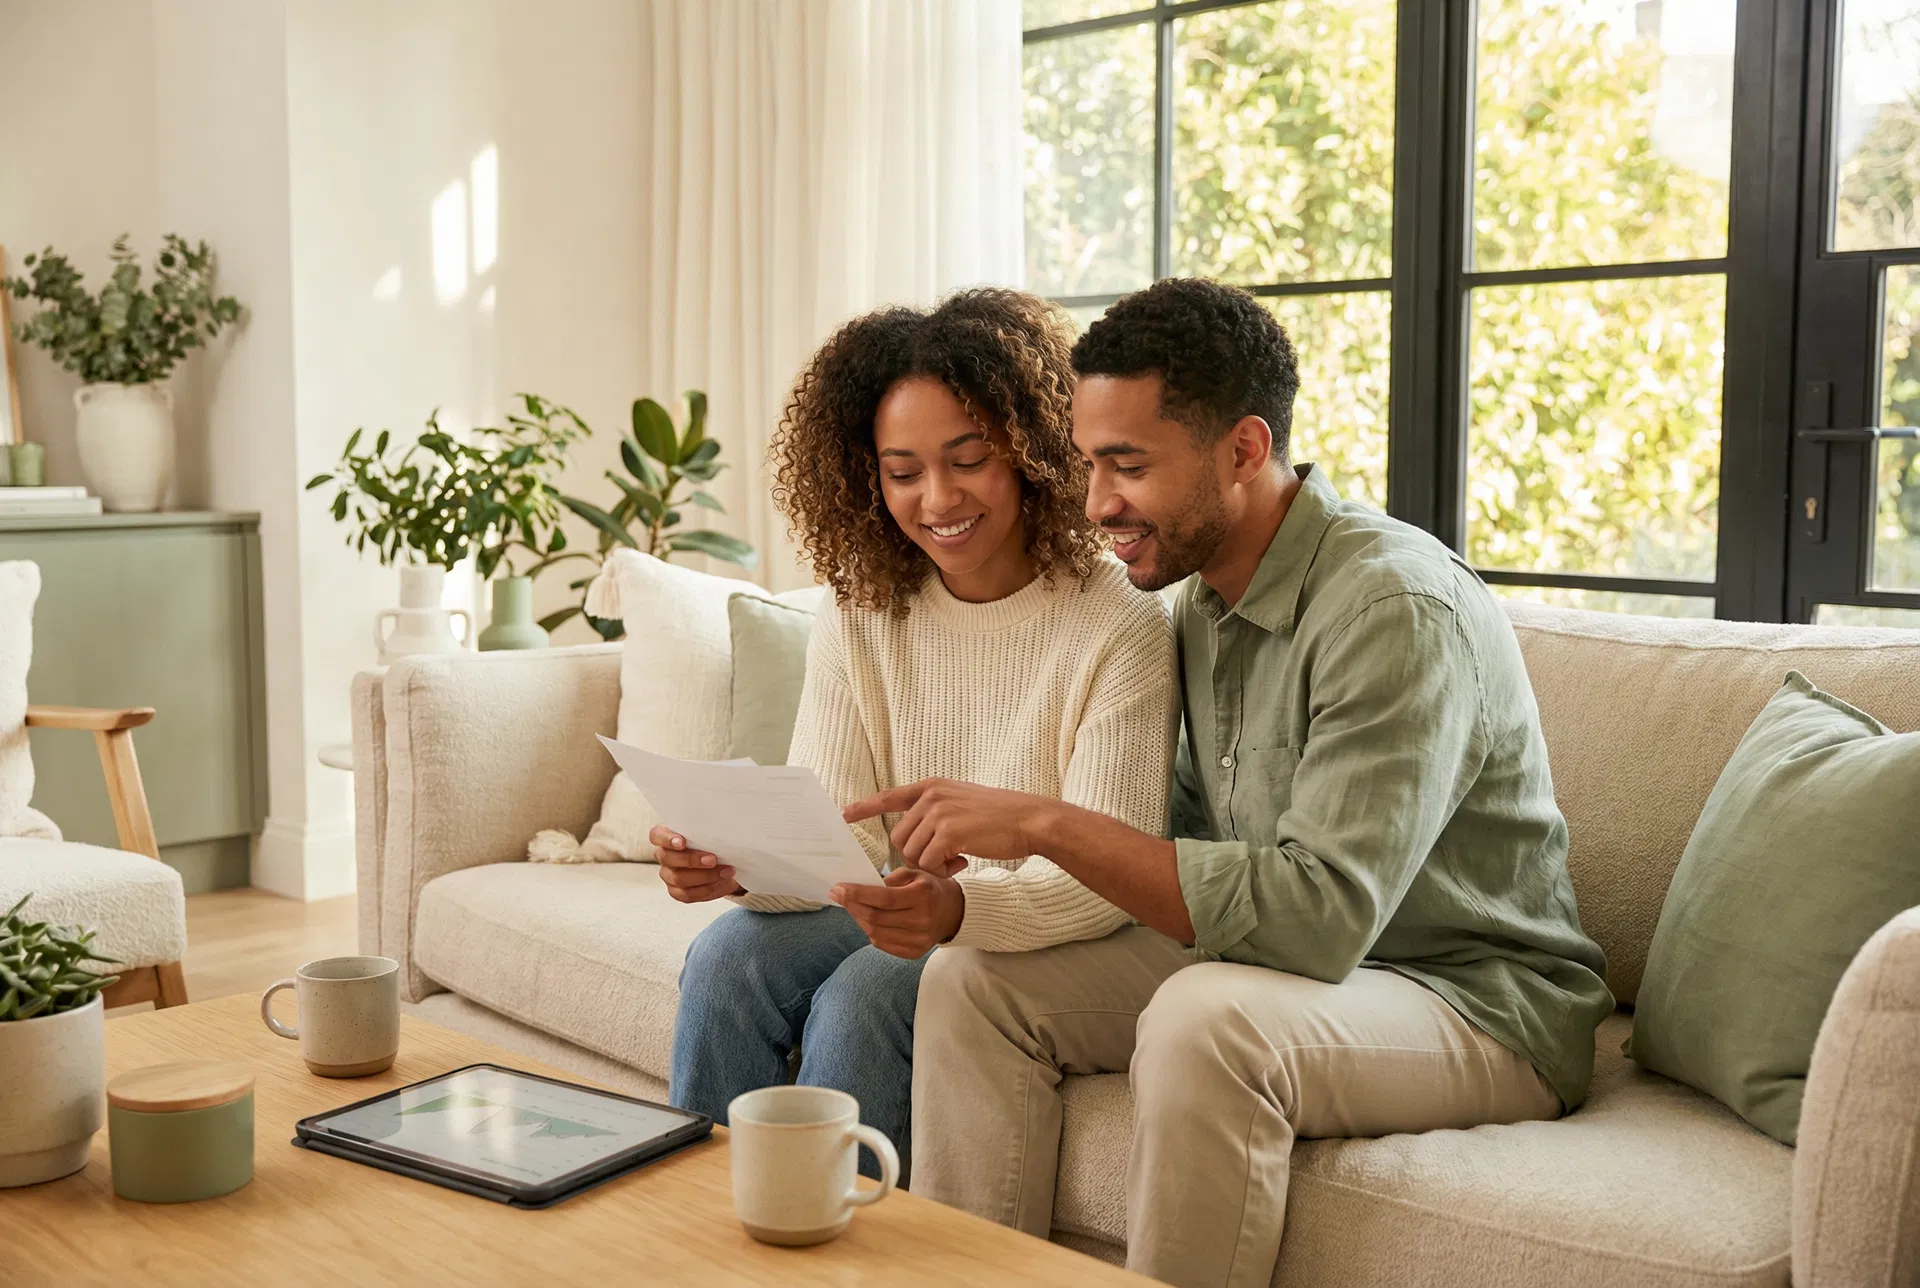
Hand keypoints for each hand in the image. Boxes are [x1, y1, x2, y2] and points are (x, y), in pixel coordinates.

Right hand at [650, 824, 742, 902]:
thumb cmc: (713, 842)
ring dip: (706, 876)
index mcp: (666, 837)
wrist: (724, 861)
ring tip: (727, 872)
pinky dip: (709, 889)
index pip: (657, 835)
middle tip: (713, 859)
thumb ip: (709, 831)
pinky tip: (725, 883)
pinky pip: (689, 894)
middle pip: (668, 859)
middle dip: (692, 860)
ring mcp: (668, 875)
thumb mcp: (712, 833)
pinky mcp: (677, 892)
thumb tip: (724, 831)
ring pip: (679, 879)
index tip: (682, 843)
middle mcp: (664, 856)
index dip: (667, 839)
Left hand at [830, 868, 963, 958]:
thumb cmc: (929, 889)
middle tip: (838, 895)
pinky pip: (882, 944)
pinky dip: (870, 931)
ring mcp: (919, 940)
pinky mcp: (914, 953)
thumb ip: (890, 879)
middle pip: (877, 918)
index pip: (884, 899)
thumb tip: (862, 888)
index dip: (858, 894)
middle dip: (852, 906)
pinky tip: (867, 920)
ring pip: (876, 933)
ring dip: (859, 919)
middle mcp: (922, 920)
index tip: (838, 888)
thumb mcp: (914, 874)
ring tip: (852, 907)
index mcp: (923, 896)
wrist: (952, 912)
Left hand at [843, 780, 1051, 876]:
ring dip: (930, 865)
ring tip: (956, 859)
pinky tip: (962, 862)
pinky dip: (942, 870)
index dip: (865, 807)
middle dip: (916, 856)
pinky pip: (929, 862)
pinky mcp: (949, 832)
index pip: (889, 797)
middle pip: (899, 838)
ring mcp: (939, 813)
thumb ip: (935, 812)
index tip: (843, 815)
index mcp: (932, 787)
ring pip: (912, 853)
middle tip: (943, 860)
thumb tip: (912, 835)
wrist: (1027, 819)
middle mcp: (931, 797)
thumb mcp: (961, 802)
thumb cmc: (998, 816)